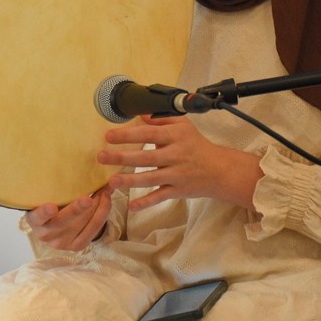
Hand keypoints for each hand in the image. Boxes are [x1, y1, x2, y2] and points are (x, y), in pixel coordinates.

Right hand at [24, 186, 112, 250]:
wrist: (54, 224)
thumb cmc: (50, 201)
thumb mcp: (47, 196)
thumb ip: (56, 187)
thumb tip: (76, 166)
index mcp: (35, 220)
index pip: (38, 217)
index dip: (44, 213)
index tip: (51, 207)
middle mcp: (46, 235)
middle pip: (64, 222)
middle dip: (78, 209)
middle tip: (88, 198)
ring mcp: (62, 243)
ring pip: (83, 224)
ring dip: (97, 206)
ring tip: (105, 190)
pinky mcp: (78, 246)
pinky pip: (93, 229)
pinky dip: (102, 213)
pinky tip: (106, 200)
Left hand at [99, 115, 261, 211]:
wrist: (219, 170)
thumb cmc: (197, 144)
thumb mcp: (183, 125)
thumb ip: (161, 118)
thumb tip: (139, 113)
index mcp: (175, 136)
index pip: (149, 133)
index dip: (128, 134)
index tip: (108, 136)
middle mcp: (175, 155)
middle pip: (146, 157)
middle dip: (122, 157)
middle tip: (101, 156)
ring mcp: (176, 175)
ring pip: (150, 178)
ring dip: (130, 181)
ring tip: (111, 181)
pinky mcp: (178, 191)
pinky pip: (160, 196)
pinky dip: (147, 202)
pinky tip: (132, 206)